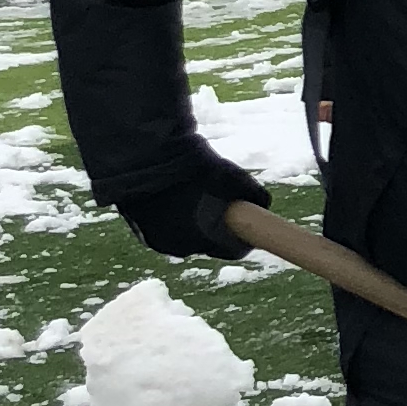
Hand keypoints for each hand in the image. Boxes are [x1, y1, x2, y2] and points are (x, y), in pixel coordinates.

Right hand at [114, 144, 266, 263]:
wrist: (142, 154)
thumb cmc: (189, 164)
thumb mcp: (230, 173)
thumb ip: (253, 193)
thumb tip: (264, 205)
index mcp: (206, 238)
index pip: (235, 251)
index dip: (243, 237)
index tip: (247, 224)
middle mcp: (181, 247)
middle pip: (209, 244)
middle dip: (216, 226)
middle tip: (216, 201)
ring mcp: (158, 243)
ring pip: (186, 238)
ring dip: (193, 223)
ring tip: (191, 194)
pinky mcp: (141, 234)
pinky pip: (165, 232)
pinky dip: (171, 220)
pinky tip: (171, 198)